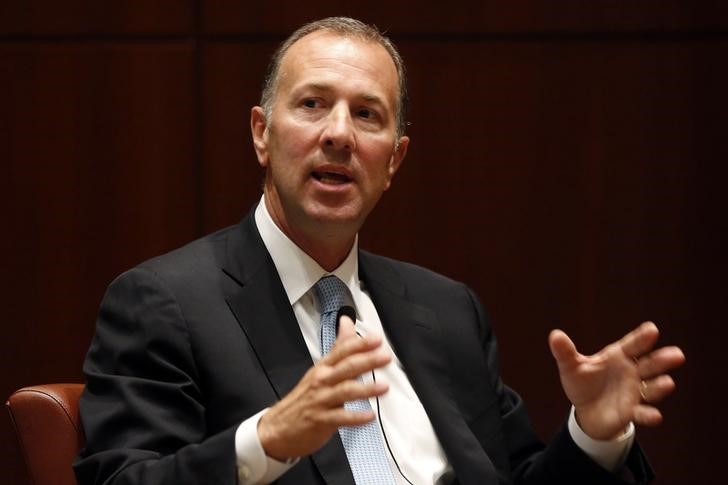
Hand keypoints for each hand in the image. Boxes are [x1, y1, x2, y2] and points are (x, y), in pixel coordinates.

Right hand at [257, 315, 390, 459]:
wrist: (279, 428)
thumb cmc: (304, 398)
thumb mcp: (320, 369)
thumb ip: (339, 348)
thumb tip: (347, 323)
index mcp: (324, 367)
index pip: (342, 351)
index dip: (360, 344)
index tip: (377, 339)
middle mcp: (322, 381)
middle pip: (346, 367)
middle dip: (367, 361)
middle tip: (385, 357)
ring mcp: (321, 400)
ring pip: (344, 391)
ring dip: (366, 389)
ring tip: (383, 387)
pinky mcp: (320, 421)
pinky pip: (340, 418)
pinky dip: (355, 417)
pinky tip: (369, 416)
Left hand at [549, 321, 684, 439]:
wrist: (586, 410)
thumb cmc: (582, 382)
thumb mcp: (571, 367)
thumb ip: (565, 352)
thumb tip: (554, 335)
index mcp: (618, 356)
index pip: (632, 344)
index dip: (642, 338)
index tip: (652, 329)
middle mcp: (631, 372)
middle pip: (649, 364)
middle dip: (662, 360)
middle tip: (677, 354)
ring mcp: (634, 392)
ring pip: (651, 387)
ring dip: (659, 386)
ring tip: (668, 383)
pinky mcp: (631, 412)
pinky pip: (642, 413)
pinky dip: (648, 415)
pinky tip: (655, 416)